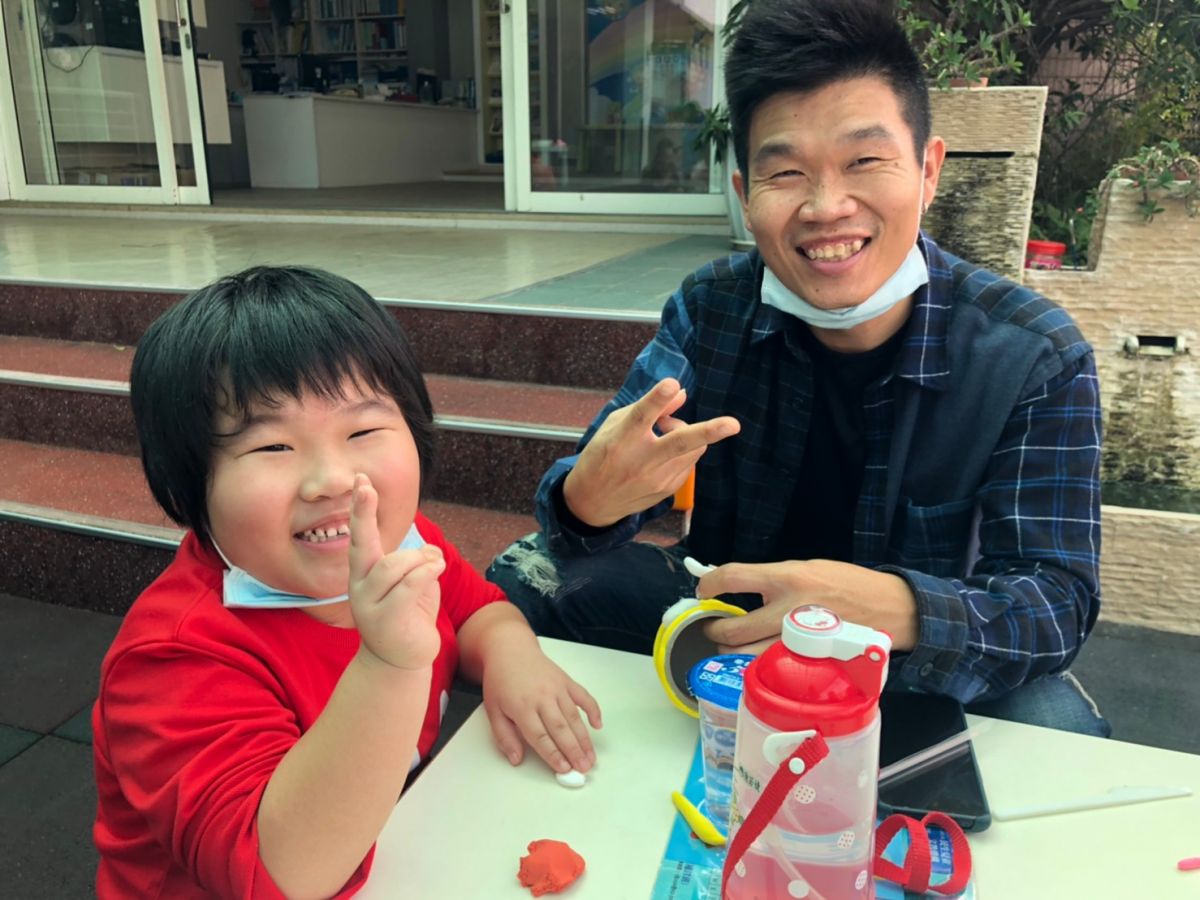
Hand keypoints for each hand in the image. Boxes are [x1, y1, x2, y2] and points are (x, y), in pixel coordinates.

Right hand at [348, 473, 443, 670]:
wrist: (401, 661)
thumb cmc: (408, 615)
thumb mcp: (414, 582)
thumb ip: (418, 562)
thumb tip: (428, 549)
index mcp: (365, 572)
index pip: (360, 536)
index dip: (361, 508)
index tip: (361, 481)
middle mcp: (360, 585)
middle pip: (363, 544)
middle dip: (363, 514)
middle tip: (366, 488)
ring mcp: (369, 604)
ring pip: (393, 565)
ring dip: (420, 559)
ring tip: (435, 563)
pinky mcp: (386, 620)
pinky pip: (408, 586)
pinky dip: (426, 572)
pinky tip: (436, 569)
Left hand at [482, 644, 601, 774]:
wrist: (510, 650)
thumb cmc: (501, 680)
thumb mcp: (493, 710)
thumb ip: (504, 737)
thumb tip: (516, 759)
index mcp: (522, 706)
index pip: (540, 737)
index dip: (553, 755)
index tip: (563, 769)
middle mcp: (542, 697)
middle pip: (561, 729)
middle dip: (574, 751)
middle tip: (583, 768)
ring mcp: (557, 688)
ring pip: (574, 717)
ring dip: (584, 739)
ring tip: (591, 757)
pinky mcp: (566, 681)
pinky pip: (584, 697)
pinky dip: (593, 710)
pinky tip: (598, 725)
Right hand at [563, 378, 739, 526]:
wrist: (593, 502)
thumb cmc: (601, 455)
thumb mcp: (614, 425)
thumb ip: (648, 407)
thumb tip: (681, 392)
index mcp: (622, 439)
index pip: (641, 416)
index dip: (657, 400)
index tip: (672, 384)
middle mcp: (641, 459)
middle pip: (680, 442)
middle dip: (709, 431)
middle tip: (733, 425)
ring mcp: (657, 478)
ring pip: (693, 447)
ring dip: (685, 433)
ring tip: (661, 436)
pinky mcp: (668, 489)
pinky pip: (689, 461)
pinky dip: (683, 451)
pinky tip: (661, 455)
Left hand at [699, 559, 918, 653]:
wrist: (890, 608)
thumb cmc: (849, 584)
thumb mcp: (808, 568)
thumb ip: (773, 579)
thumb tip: (738, 585)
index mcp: (787, 578)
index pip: (732, 577)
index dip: (709, 584)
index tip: (703, 590)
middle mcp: (788, 610)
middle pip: (733, 629)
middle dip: (714, 629)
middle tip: (714, 627)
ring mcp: (798, 642)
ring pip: (746, 657)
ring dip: (730, 653)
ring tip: (730, 645)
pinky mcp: (808, 664)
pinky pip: (771, 669)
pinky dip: (756, 666)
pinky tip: (756, 659)